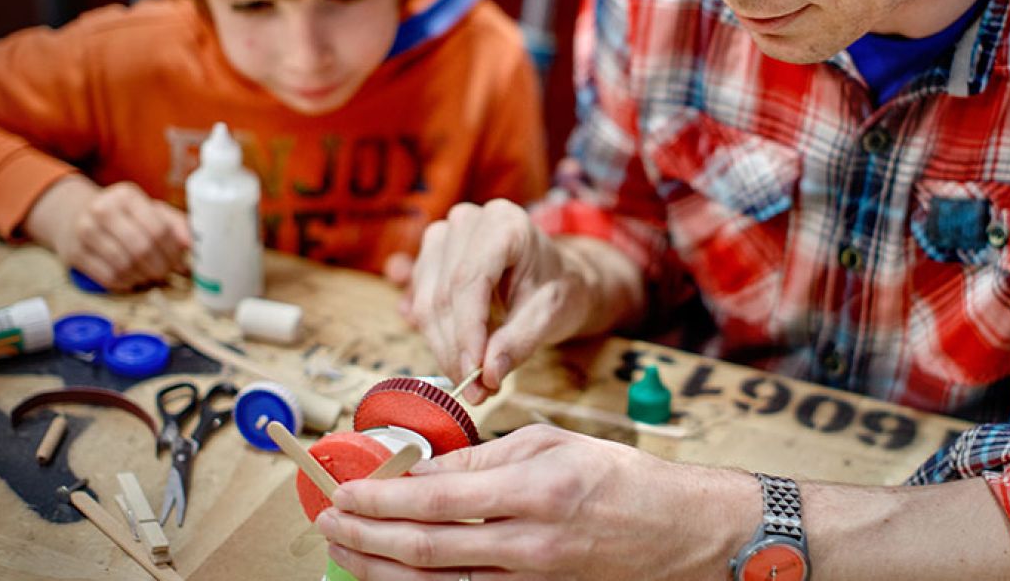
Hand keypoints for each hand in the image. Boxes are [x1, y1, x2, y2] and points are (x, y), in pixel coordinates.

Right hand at [25, 176, 190, 289]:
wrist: (75, 214)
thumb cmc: (123, 215)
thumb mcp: (150, 210)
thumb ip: (175, 224)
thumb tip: (191, 246)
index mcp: (126, 196)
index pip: (159, 229)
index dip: (174, 251)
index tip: (180, 260)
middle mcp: (102, 210)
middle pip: (142, 249)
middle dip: (161, 266)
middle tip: (166, 272)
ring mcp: (84, 232)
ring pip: (125, 266)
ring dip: (144, 277)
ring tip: (150, 275)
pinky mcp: (74, 254)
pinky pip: (108, 278)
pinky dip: (126, 283)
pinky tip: (132, 278)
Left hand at [316, 424, 755, 580]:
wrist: (680, 532)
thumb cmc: (622, 480)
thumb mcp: (553, 443)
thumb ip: (484, 457)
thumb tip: (423, 470)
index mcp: (535, 490)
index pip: (436, 498)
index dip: (381, 497)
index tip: (346, 489)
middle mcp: (530, 542)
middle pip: (424, 550)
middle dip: (365, 537)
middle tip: (329, 522)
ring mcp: (532, 578)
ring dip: (380, 569)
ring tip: (347, 550)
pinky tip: (395, 575)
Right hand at [402, 200, 589, 403]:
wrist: (554, 276)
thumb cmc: (556, 289)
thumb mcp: (550, 315)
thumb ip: (518, 343)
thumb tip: (487, 376)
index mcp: (504, 223)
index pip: (470, 280)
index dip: (467, 331)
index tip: (472, 375)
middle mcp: (468, 222)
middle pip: (444, 294)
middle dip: (455, 349)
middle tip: (475, 391)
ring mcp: (444, 235)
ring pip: (426, 301)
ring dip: (442, 348)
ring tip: (471, 380)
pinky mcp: (429, 257)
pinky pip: (418, 301)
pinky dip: (433, 335)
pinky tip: (455, 356)